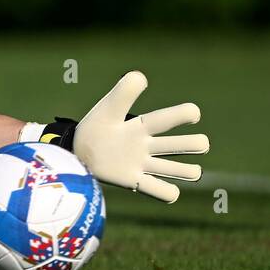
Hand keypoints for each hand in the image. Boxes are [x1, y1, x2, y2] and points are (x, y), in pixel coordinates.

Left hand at [72, 71, 206, 202]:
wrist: (74, 153)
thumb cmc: (93, 128)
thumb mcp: (107, 109)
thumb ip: (123, 92)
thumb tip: (141, 76)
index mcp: (142, 126)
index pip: (171, 118)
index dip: (186, 114)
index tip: (192, 114)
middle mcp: (148, 146)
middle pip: (185, 145)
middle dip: (196, 144)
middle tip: (195, 144)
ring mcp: (143, 165)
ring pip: (181, 170)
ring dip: (188, 170)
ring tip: (188, 170)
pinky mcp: (135, 182)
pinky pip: (163, 192)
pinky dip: (170, 193)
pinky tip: (168, 190)